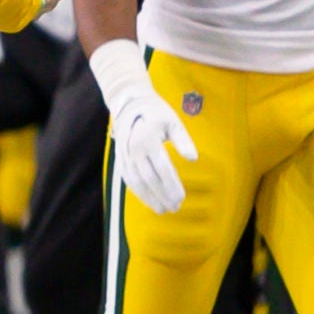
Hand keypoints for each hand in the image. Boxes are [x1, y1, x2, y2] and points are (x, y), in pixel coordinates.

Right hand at [109, 84, 197, 213]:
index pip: (162, 168)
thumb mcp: (173, 122)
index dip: (172, 185)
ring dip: (149, 198)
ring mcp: (124, 155)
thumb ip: (183, 141)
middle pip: (149, 179)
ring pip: (136, 182)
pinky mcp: (120, 159)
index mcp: (148, 138)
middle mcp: (133, 149)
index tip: (182, 198)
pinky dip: (138, 192)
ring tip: (163, 209)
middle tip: (175, 207)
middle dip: (162, 196)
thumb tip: (193, 159)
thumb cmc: (156, 113)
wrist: (129, 104)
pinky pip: (128, 180)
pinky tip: (149, 200)